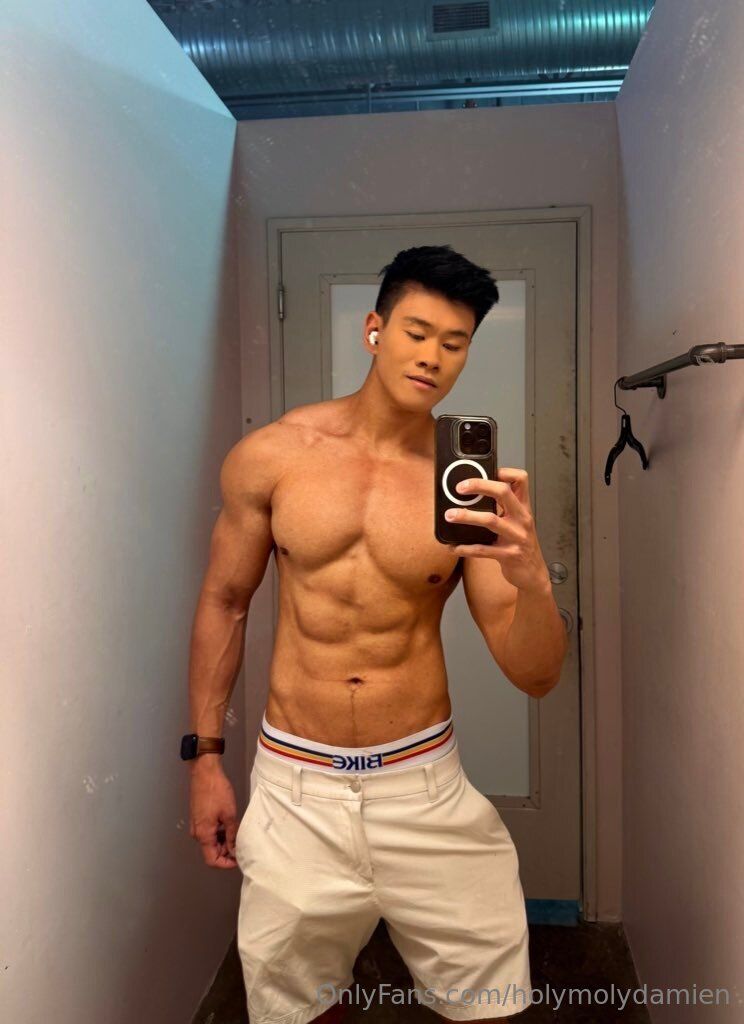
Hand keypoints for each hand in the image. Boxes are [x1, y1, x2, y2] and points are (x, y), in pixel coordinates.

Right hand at [189, 759, 239, 868]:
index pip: (212, 860)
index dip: (226, 863)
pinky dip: (220, 833)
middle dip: (227, 852)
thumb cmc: (217, 792)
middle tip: (242, 844)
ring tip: (238, 833)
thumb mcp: (229, 814)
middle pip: (212, 852)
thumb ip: (232, 835)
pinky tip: (230, 825)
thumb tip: (235, 851)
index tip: (239, 859)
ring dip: (224, 841)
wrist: (204, 772)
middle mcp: (197, 833)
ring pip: (211, 842)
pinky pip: (209, 832)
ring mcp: (196, 825)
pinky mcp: (198, 818)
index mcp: (203, 835)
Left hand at [444, 468, 550, 593]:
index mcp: (523, 507)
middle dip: (479, 485)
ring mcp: (517, 537)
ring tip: (450, 515)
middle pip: (503, 492)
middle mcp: (522, 518)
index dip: (503, 471)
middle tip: (460, 487)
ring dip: (466, 516)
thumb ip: (502, 508)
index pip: (520, 479)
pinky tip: (454, 547)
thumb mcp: (516, 522)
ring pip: (490, 520)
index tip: (483, 471)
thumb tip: (473, 494)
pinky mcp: (509, 555)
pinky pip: (483, 550)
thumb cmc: (521, 545)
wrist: (533, 573)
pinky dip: (466, 548)